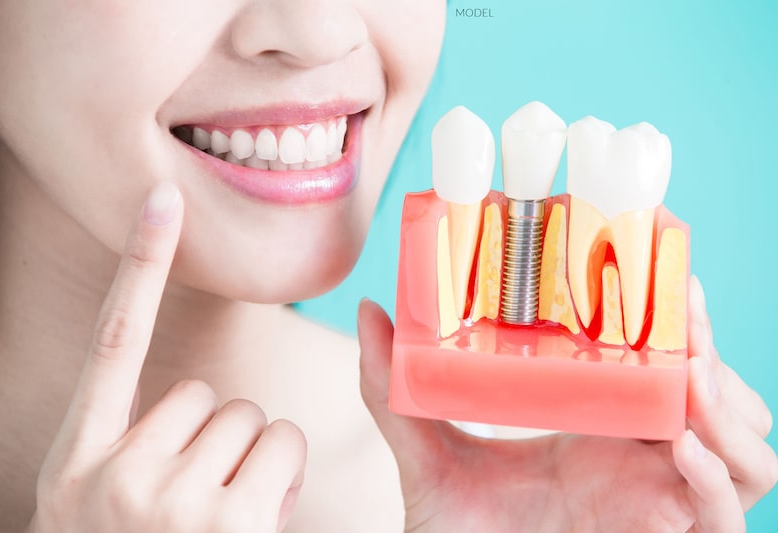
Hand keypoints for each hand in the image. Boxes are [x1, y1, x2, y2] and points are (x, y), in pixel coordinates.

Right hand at [29, 183, 305, 532]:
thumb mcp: (102, 502)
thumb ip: (139, 445)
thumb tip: (208, 406)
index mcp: (78, 455)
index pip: (113, 338)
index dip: (140, 263)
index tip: (160, 198)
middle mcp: (114, 471)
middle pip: (208, 394)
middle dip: (219, 438)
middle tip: (199, 497)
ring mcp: (167, 500)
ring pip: (250, 418)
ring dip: (251, 459)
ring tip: (221, 515)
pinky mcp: (224, 522)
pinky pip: (280, 447)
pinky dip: (277, 476)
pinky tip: (248, 522)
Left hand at [358, 277, 776, 531]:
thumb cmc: (458, 529)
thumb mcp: (424, 451)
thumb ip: (391, 389)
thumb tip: (371, 312)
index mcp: (597, 421)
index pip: (659, 359)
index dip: (671, 314)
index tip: (659, 258)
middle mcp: (639, 455)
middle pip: (717, 394)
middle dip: (711, 349)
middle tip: (685, 308)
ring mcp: (660, 498)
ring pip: (747, 447)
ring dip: (727, 405)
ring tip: (689, 371)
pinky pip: (725, 511)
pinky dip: (717, 475)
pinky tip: (681, 445)